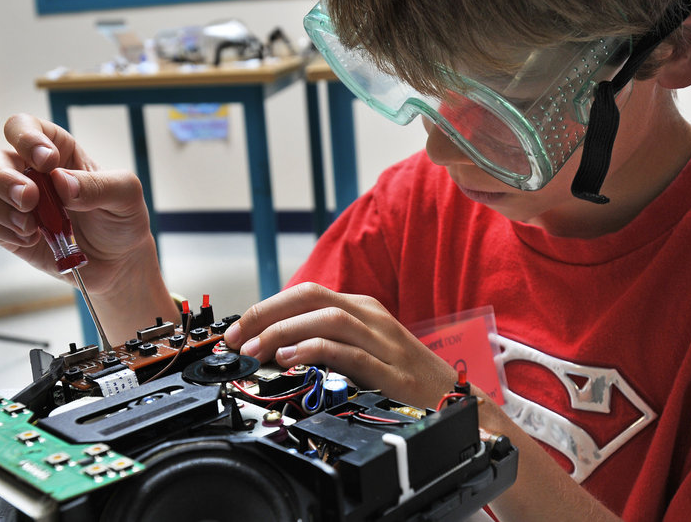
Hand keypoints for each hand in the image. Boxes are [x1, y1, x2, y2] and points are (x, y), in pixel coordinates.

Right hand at [0, 113, 153, 296]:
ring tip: (31, 226)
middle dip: (4, 179)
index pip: (23, 127)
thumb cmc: (122, 219)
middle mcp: (29, 171)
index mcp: (57, 150)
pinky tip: (32, 240)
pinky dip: (4, 231)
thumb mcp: (126, 196)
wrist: (119, 261)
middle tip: (31, 200)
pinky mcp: (8, 230)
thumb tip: (61, 182)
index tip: (46, 162)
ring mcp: (15, 201)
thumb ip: (99, 186)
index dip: (26, 138)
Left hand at [224, 282, 457, 407]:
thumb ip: (327, 342)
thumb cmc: (403, 375)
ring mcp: (383, 341)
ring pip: (326, 319)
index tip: (238, 330)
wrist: (454, 398)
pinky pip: (348, 352)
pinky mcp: (391, 371)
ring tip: (256, 352)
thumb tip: (276, 347)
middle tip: (236, 339)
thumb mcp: (363, 349)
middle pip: (311, 297)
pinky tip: (290, 361)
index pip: (306, 293)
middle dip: (266, 314)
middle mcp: (371, 317)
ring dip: (283, 333)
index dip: (266, 308)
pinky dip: (313, 352)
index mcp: (362, 308)